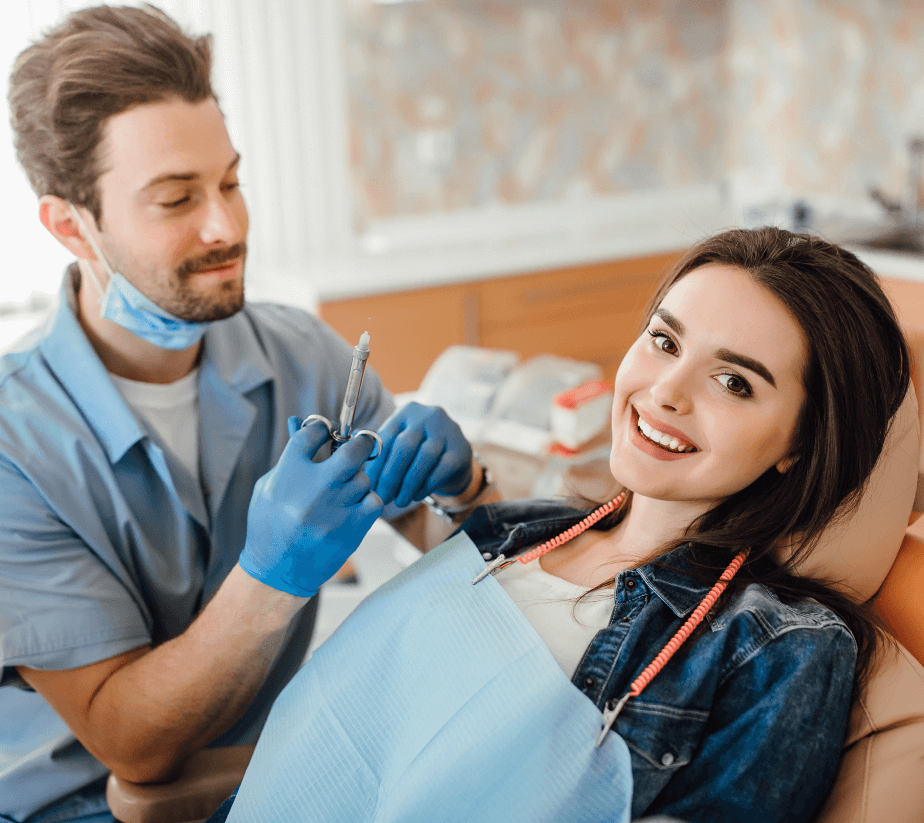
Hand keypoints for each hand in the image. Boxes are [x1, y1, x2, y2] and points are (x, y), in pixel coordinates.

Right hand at [238, 417, 382, 596]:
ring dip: (358, 479)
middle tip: (360, 445)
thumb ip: (290, 456)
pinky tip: (353, 506)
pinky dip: (367, 500)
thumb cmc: (270, 527)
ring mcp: (335, 509)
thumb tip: (300, 423)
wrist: (278, 572)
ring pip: (363, 477)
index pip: (313, 432)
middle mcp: (314, 489)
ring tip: (345, 489)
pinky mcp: (352, 528)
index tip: (326, 430)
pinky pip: (373, 500)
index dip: (322, 427)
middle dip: (361, 443)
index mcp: (288, 475)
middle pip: (353, 450)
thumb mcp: (270, 487)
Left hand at [365, 402, 473, 507]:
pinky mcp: (460, 449)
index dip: (375, 463)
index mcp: (407, 412)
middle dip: (390, 476)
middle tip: (383, 497)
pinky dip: (425, 486)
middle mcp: (428, 416)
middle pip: (404, 447)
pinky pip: (440, 470)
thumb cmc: (418, 451)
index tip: (367, 485)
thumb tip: (353, 470)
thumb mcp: (400, 442)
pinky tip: (416, 496)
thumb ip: (380, 450)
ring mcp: (447, 431)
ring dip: (408, 484)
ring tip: (399, 501)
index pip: (386, 436)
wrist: (455, 454)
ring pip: (423, 459)